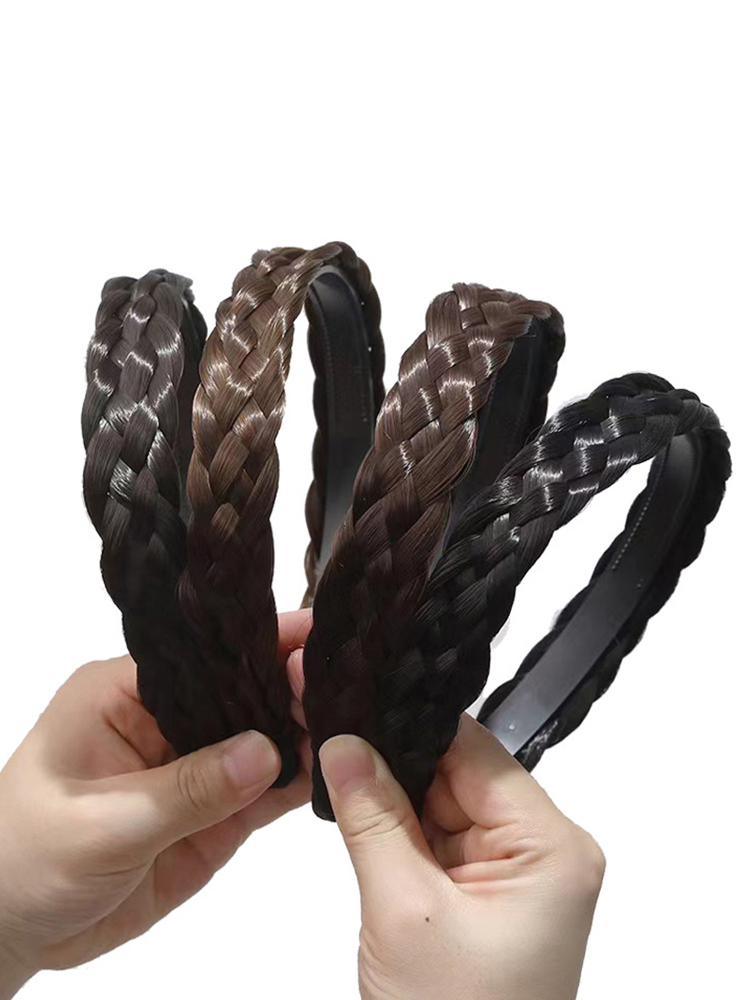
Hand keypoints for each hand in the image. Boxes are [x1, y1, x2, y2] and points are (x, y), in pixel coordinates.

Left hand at [0, 609, 311, 995]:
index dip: (257, 645)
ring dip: (304, 732)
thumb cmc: (26, 859)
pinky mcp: (211, 816)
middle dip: (292, 686)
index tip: (316, 638)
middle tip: (349, 684)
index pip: (202, 658)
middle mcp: (165, 720)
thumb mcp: (105, 823)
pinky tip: (334, 768)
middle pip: (240, 692)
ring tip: (357, 720)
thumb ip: (188, 788)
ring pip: (260, 740)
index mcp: (124, 693)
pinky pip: (261, 792)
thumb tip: (268, 749)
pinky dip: (296, 781)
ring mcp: (192, 769)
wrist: (10, 931)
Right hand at [317, 714, 605, 999]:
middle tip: (339, 758)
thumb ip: (373, 817)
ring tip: (356, 813)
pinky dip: (405, 841)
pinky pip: (441, 842)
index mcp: (552, 848)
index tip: (357, 711)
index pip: (477, 752)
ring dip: (399, 809)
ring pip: (444, 805)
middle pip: (460, 775)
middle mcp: (546, 854)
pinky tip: (376, 845)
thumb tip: (345, 746)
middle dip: (399, 770)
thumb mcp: (402, 911)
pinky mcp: (490, 897)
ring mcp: (518, 877)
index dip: (414, 728)